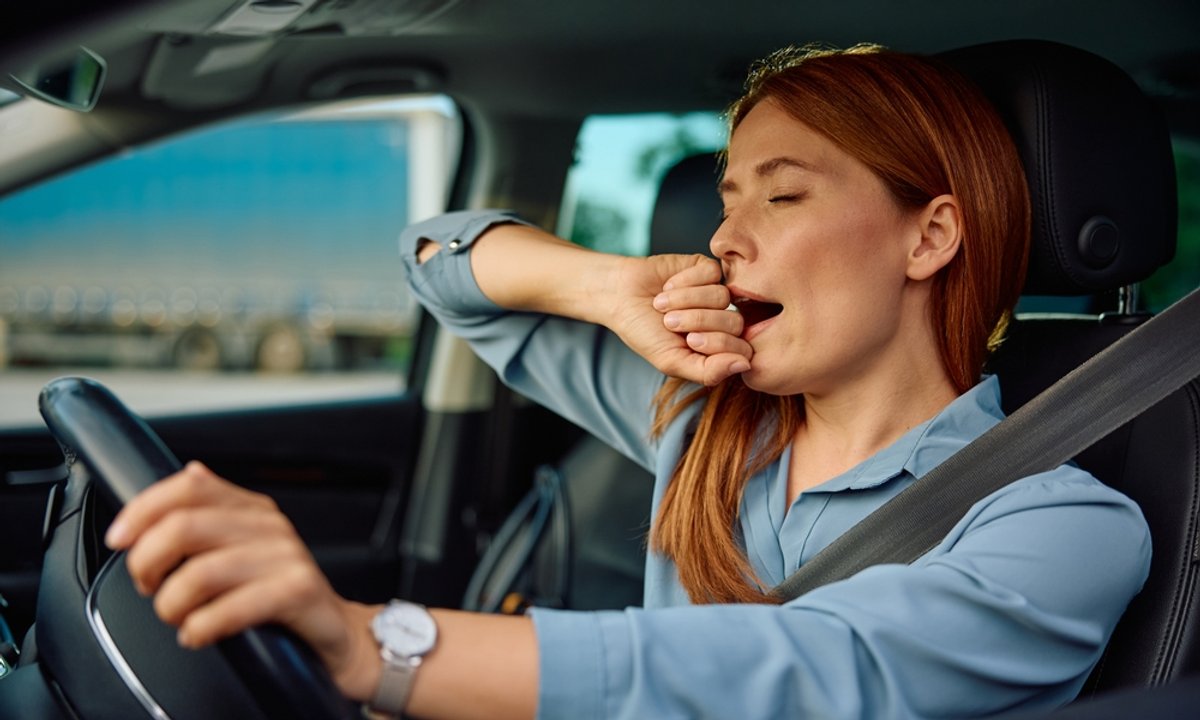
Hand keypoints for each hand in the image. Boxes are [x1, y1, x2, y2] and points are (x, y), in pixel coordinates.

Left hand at [105, 461, 382, 701]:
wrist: (334, 631)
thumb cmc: (281, 592)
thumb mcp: (246, 546)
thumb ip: (215, 511)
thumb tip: (190, 471)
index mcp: (252, 508)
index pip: (189, 486)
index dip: (143, 508)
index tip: (120, 539)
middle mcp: (270, 525)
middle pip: (185, 526)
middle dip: (147, 562)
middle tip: (149, 587)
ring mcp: (287, 556)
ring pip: (201, 572)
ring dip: (171, 604)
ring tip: (175, 617)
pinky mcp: (298, 590)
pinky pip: (231, 608)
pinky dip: (201, 627)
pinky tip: (197, 634)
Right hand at [610, 254, 752, 385]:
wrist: (620, 297)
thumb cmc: (644, 332)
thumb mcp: (671, 361)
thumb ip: (709, 371)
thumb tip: (746, 365)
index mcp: (717, 347)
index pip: (743, 350)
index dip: (718, 344)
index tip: (689, 340)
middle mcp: (721, 320)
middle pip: (735, 322)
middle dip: (698, 321)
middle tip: (669, 322)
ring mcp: (716, 293)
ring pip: (722, 296)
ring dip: (686, 300)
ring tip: (662, 304)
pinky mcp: (707, 269)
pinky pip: (712, 273)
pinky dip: (685, 281)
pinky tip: (668, 285)